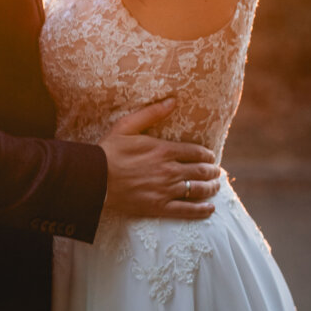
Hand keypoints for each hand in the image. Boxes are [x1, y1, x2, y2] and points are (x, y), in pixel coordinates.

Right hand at [98, 98, 220, 219]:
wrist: (94, 179)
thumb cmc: (108, 151)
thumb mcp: (127, 126)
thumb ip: (152, 113)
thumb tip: (173, 100)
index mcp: (163, 150)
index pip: (196, 152)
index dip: (207, 155)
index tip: (211, 157)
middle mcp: (168, 170)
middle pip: (200, 171)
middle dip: (212, 171)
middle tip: (216, 172)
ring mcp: (165, 190)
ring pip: (197, 190)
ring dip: (211, 188)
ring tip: (215, 187)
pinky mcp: (158, 207)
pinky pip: (186, 210)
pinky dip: (201, 210)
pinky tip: (210, 208)